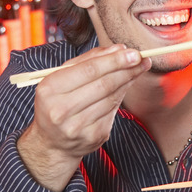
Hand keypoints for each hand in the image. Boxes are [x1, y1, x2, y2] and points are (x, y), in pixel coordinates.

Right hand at [18, 45, 150, 190]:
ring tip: (138, 68)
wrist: (52, 142)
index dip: (114, 60)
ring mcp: (77, 126)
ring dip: (128, 81)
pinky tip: (126, 86)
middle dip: (126, 69)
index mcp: (50, 89)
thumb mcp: (62, 77)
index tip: (133, 53)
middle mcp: (61, 110)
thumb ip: (89, 60)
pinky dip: (121, 96)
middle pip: (103, 84)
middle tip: (141, 58)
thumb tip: (120, 49)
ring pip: (111, 98)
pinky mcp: (93, 136)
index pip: (88, 70)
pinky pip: (113, 111)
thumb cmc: (58, 102)